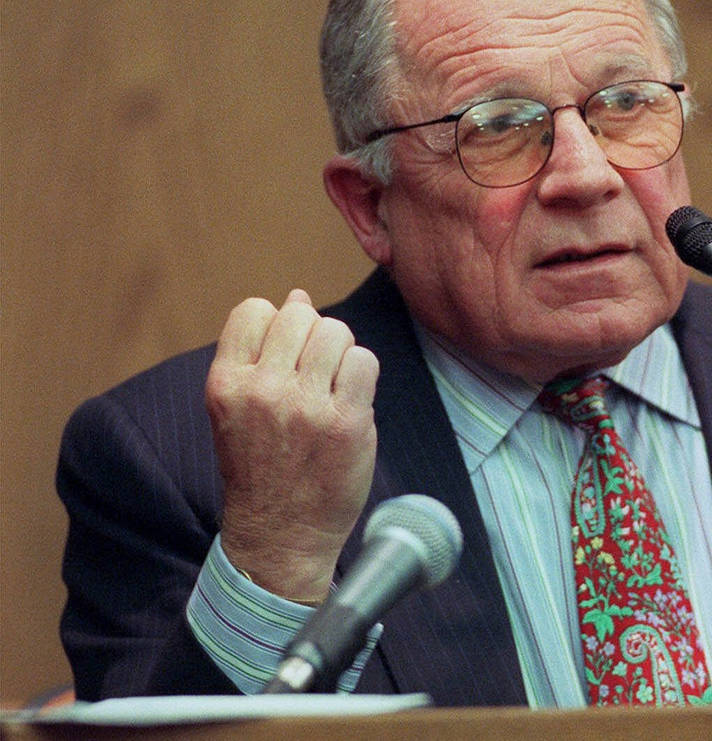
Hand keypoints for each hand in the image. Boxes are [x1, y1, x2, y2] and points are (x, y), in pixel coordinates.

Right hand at [205, 289, 378, 601]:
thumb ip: (263, 352)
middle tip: (313, 374)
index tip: (283, 357)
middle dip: (313, 334)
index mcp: (226, 383)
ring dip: (341, 353)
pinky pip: (365, 361)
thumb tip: (298, 296)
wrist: (280, 535)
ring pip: (337, 332)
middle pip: (301, 315)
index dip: (277, 324)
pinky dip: (363, 373)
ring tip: (332, 387)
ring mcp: (306, 407)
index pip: (255, 310)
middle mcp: (262, 390)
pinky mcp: (347, 423)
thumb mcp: (241, 407)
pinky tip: (351, 400)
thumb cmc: (264, 466)